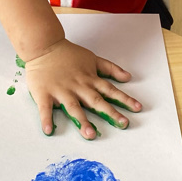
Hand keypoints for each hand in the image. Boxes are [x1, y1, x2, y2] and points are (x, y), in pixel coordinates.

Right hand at [24, 38, 140, 139]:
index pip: (110, 90)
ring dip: (82, 121)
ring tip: (90, 134)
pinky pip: (45, 109)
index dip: (124, 99)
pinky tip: (48, 130)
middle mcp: (78, 86)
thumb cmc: (67, 54)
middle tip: (123, 124)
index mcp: (89, 79)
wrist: (43, 46)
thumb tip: (128, 77)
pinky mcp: (44, 94)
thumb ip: (110, 68)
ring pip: (73, 108)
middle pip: (96, 101)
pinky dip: (46, 119)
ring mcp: (61, 91)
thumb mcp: (92, 58)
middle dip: (110, 113)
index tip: (137, 108)